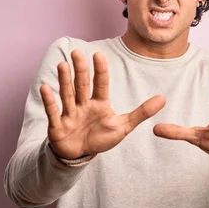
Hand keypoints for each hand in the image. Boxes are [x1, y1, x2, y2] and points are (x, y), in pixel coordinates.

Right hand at [40, 50, 164, 159]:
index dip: (100, 71)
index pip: (101, 84)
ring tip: (62, 65)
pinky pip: (53, 112)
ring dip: (65, 81)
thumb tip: (163, 98)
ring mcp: (69, 114)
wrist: (81, 154)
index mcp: (99, 103)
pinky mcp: (58, 125)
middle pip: (82, 85)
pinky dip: (50, 101)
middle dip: (80, 70)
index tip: (99, 55)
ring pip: (67, 95)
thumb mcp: (124, 126)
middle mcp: (83, 105)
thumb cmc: (100, 137)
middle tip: (78, 52)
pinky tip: (45, 87)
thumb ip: (142, 112)